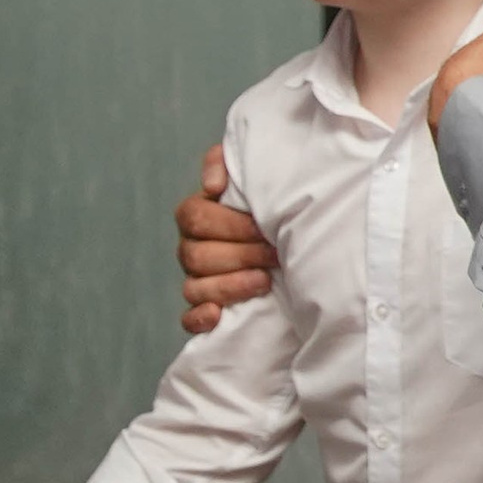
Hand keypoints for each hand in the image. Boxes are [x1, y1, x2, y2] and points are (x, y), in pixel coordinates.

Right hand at [178, 142, 276, 333]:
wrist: (293, 236)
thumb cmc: (267, 204)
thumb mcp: (249, 173)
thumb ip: (223, 163)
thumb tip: (212, 187)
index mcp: (196, 215)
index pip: (195, 218)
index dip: (230, 225)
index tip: (265, 228)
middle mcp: (191, 249)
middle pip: (197, 256)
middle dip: (240, 255)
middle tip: (275, 254)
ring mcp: (196, 280)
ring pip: (195, 288)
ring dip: (230, 286)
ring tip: (264, 282)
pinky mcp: (205, 309)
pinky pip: (189, 319)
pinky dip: (200, 319)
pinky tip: (217, 315)